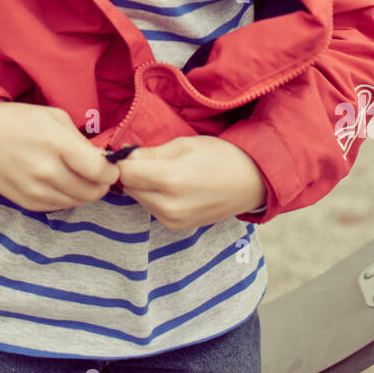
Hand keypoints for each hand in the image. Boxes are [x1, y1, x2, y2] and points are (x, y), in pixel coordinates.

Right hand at [0, 102, 115, 210]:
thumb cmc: (19, 120)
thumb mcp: (55, 117)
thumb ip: (81, 141)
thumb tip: (102, 161)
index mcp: (57, 144)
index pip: (99, 171)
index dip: (111, 171)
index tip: (109, 166)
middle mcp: (46, 172)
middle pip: (92, 192)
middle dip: (100, 183)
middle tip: (95, 172)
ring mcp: (35, 191)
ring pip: (77, 202)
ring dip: (83, 191)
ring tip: (74, 174)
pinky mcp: (26, 203)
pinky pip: (58, 207)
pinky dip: (64, 197)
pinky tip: (56, 181)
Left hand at [116, 135, 266, 231]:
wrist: (251, 183)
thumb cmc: (220, 156)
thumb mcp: (184, 145)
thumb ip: (150, 153)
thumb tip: (123, 155)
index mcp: (170, 180)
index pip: (124, 173)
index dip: (122, 160)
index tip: (128, 151)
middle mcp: (168, 206)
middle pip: (128, 188)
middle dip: (131, 173)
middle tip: (146, 158)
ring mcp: (172, 220)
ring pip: (138, 199)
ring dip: (142, 186)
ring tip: (163, 172)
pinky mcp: (176, 228)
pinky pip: (151, 210)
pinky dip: (153, 197)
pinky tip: (171, 187)